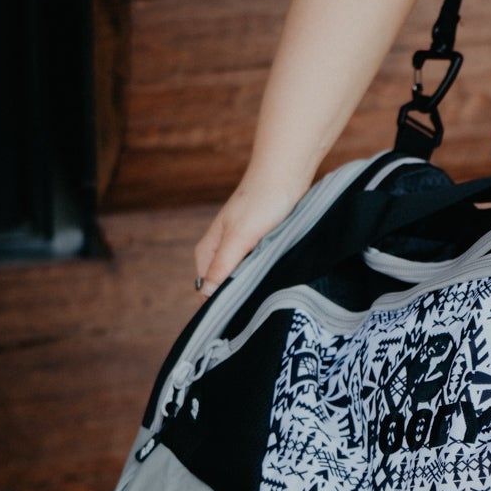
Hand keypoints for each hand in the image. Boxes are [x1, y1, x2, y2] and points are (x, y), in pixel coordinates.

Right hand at [192, 175, 308, 296]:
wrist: (285, 175)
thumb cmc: (261, 201)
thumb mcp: (240, 237)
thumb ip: (222, 265)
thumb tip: (205, 294)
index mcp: (208, 251)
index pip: (206, 290)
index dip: (220, 303)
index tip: (239, 315)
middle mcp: (220, 251)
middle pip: (224, 286)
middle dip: (239, 296)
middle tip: (258, 304)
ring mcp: (240, 249)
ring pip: (242, 278)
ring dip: (254, 285)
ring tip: (268, 290)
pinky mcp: (258, 245)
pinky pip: (257, 268)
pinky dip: (264, 273)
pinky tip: (275, 276)